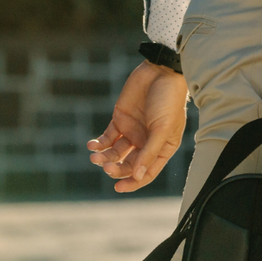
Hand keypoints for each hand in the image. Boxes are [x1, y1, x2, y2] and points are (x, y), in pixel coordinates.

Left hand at [87, 60, 189, 192]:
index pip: (146, 172)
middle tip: (106, 166)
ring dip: (105, 157)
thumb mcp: (162, 128)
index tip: (118, 187)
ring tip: (95, 157)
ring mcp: (132, 132)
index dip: (133, 182)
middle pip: (129, 164)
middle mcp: (146, 143)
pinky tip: (93, 146)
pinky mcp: (120, 120)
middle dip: (116, 168)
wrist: (160, 72)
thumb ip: (149, 152)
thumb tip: (137, 175)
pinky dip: (99, 144)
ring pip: (116, 153)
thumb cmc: (168, 100)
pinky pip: (107, 138)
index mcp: (162, 148)